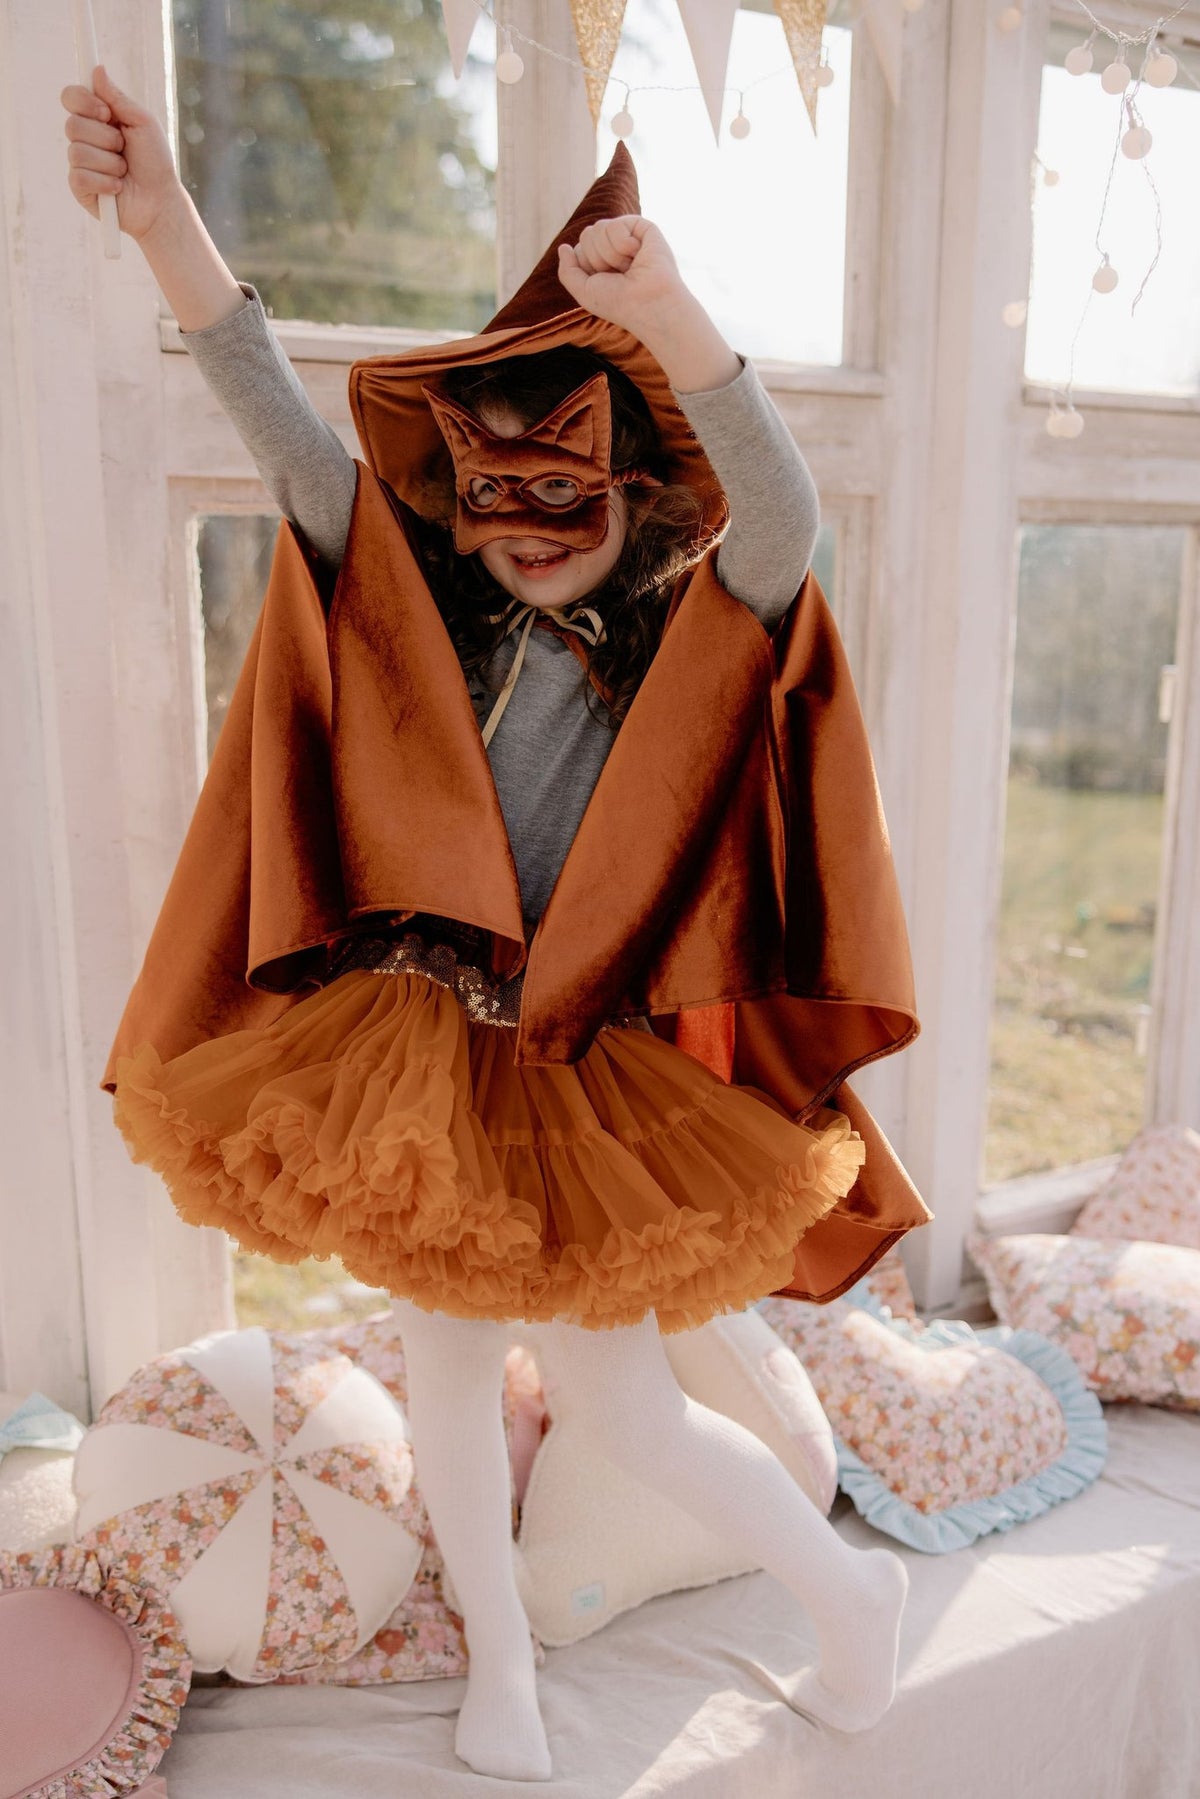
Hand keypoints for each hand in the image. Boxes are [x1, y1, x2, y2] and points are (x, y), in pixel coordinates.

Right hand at [61, 65, 181, 242]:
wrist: (161, 201)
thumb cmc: (155, 162)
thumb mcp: (142, 123)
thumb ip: (118, 98)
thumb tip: (97, 70)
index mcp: (97, 118)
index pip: (71, 97)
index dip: (83, 101)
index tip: (105, 112)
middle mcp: (85, 138)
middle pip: (72, 124)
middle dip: (105, 138)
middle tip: (124, 148)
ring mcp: (80, 163)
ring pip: (77, 151)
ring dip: (109, 162)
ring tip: (124, 170)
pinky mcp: (80, 188)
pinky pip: (80, 176)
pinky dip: (105, 182)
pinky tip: (117, 187)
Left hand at [558, 214, 740, 394]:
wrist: (648, 304)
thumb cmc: (619, 303)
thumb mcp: (584, 292)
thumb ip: (567, 271)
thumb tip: (563, 246)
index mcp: (602, 262)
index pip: (578, 250)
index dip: (587, 267)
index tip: (606, 284)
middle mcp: (614, 248)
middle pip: (586, 235)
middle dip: (597, 259)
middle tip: (620, 275)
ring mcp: (629, 236)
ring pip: (598, 228)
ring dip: (610, 254)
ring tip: (630, 267)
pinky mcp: (643, 228)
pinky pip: (616, 225)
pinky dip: (622, 244)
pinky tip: (638, 255)